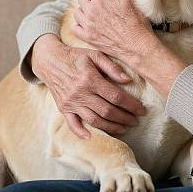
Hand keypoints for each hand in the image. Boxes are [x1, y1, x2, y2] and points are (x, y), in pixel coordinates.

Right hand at [31, 34, 145, 138]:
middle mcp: (81, 93)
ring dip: (111, 127)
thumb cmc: (76, 56)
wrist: (50, 60)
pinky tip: (92, 137)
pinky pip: (72, 124)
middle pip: (107, 111)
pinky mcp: (63, 108)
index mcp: (91, 79)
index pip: (116, 96)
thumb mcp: (95, 54)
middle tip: (136, 121)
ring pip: (94, 120)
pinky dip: (81, 132)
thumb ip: (111, 67)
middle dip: (124, 118)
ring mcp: (71, 103)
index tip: (141, 110)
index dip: (131, 105)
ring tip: (124, 128)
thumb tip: (127, 80)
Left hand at [72, 0, 156, 62]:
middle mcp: (91, 11)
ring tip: (95, 13)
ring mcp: (88, 25)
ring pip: (77, 12)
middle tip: (100, 3)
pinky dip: (79, 24)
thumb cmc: (136, 22)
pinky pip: (75, 27)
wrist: (136, 45)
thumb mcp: (129, 0)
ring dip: (84, 10)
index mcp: (101, 0)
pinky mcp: (87, 37)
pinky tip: (88, 24)